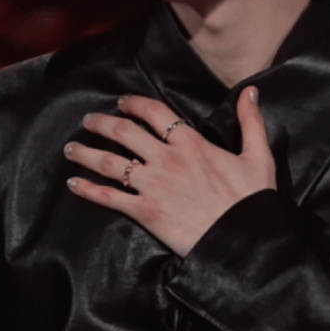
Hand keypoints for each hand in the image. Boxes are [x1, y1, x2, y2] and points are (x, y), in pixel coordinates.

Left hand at [64, 86, 276, 256]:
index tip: (120, 103)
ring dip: (86, 152)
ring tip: (70, 148)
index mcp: (191, 143)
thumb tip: (251, 90)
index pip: (154, 113)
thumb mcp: (258, 156)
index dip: (133, 104)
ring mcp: (153, 185)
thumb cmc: (252, 199)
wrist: (242, 240)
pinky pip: (109, 197)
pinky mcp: (145, 212)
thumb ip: (251, 121)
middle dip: (101, 123)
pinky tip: (73, 183)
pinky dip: (88, 189)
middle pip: (124, 132)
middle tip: (88, 121)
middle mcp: (167, 159)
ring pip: (109, 162)